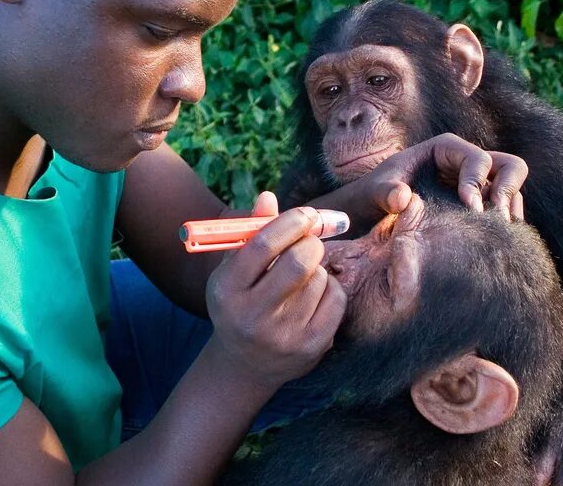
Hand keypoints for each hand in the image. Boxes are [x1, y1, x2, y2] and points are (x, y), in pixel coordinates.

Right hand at [204, 201, 346, 389]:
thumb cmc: (241, 302)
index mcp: (226, 290)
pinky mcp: (311, 347)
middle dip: (310, 244)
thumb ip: (251, 233)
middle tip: (310, 241)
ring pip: (319, 278)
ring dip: (317, 268)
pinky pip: (336, 298)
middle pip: (297, 263)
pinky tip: (314, 296)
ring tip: (302, 279)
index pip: (262, 246)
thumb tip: (268, 196)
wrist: (245, 365)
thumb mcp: (235, 271)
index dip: (289, 222)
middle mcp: (252, 317)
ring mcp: (283, 336)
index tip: (305, 215)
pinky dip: (331, 287)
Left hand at [358, 133, 527, 219]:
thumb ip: (385, 193)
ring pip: (513, 192)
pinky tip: (494, 245)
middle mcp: (468, 164)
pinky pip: (505, 213)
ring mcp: (479, 186)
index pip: (479, 159)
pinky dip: (505, 227)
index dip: (477, 181)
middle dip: (508, 191)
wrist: (373, 217)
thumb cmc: (374, 196)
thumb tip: (402, 198)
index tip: (469, 208)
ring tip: (498, 236)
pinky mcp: (481, 208)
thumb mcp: (374, 192)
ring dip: (510, 212)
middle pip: (510, 167)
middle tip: (497, 219)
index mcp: (447, 149)